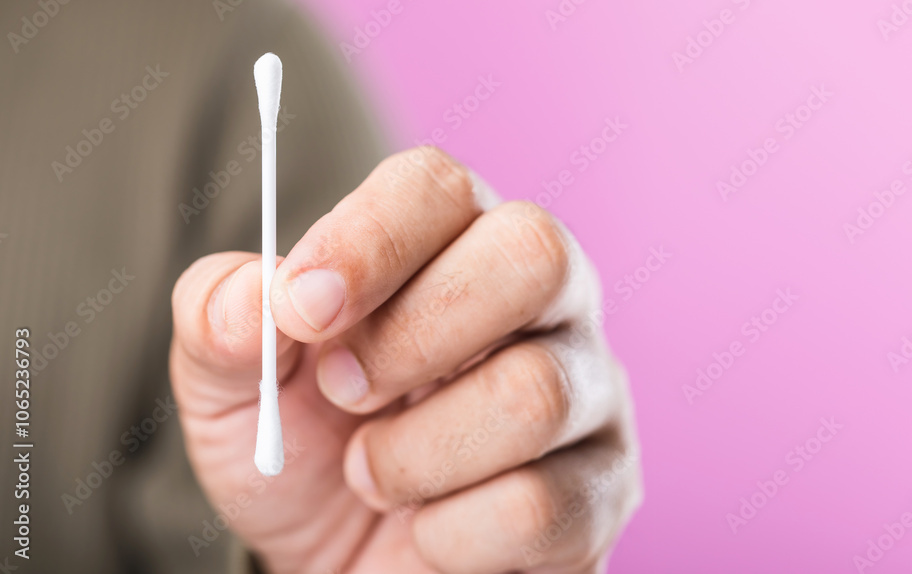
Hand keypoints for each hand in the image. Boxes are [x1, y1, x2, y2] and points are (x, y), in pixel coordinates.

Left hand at [170, 147, 641, 573]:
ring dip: (414, 456)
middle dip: (412, 337)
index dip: (369, 239)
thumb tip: (253, 297)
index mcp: (455, 243)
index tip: (301, 310)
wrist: (346, 561)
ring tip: (374, 473)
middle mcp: (546, 299)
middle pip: (532, 254)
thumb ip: (223, 320)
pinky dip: (450, 534)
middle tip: (344, 392)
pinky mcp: (604, 488)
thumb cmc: (307, 452)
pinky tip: (430, 529)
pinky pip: (540, 507)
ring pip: (534, 393)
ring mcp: (590, 391)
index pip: (439, 187)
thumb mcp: (234, 387)